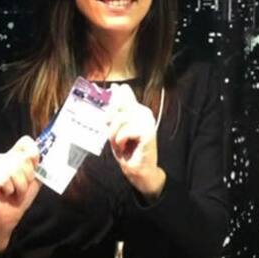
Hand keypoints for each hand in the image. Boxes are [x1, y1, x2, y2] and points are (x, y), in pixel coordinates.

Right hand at [0, 135, 40, 252]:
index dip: (33, 154)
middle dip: (27, 178)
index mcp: (14, 156)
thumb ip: (40, 165)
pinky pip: (4, 179)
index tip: (34, 169)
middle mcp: (2, 158)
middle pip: (23, 158)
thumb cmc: (20, 197)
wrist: (9, 216)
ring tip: (14, 192)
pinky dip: (9, 190)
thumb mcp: (35, 180)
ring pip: (14, 169)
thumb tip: (48, 153)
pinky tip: (5, 193)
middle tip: (22, 188)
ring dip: (19, 186)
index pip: (25, 142)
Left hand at [108, 84, 166, 199]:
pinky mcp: (148, 132)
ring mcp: (147, 121)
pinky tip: (126, 147)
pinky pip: (125, 131)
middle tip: (115, 137)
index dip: (119, 92)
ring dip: (115, 135)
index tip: (114, 86)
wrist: (139, 171)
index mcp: (138, 111)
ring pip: (120, 119)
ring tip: (120, 144)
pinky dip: (121, 141)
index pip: (126, 95)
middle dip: (110, 123)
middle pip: (118, 106)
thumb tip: (116, 90)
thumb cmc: (128, 151)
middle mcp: (144, 113)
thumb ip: (117, 112)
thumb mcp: (117, 130)